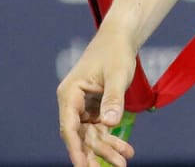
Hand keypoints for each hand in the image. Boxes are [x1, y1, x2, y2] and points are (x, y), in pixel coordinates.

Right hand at [56, 31, 137, 166]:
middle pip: (80, 136)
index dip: (75, 149)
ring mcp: (82, 107)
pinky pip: (100, 130)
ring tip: (123, 162)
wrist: (120, 39)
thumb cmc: (115, 52)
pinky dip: (112, 140)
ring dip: (106, 149)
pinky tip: (125, 151)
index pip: (68, 127)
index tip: (82, 166)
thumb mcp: (117, 75)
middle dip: (95, 154)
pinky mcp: (94, 109)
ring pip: (91, 136)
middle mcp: (72, 103)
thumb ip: (113, 99)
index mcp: (69, 93)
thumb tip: (110, 123)